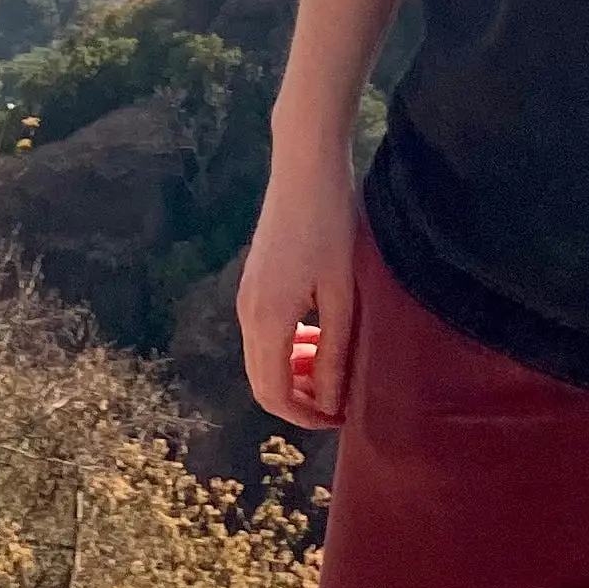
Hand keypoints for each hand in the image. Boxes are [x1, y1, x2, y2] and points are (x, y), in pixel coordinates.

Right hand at [235, 145, 359, 426]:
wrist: (304, 169)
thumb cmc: (330, 226)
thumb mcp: (342, 295)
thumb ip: (335, 352)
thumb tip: (331, 403)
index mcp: (267, 320)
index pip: (274, 394)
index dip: (306, 416)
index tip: (341, 418)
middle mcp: (247, 313)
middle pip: (263, 382)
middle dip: (299, 400)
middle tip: (340, 401)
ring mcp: (246, 296)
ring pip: (263, 359)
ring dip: (295, 373)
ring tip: (335, 369)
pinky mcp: (253, 283)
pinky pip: (264, 334)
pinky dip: (288, 348)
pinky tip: (320, 337)